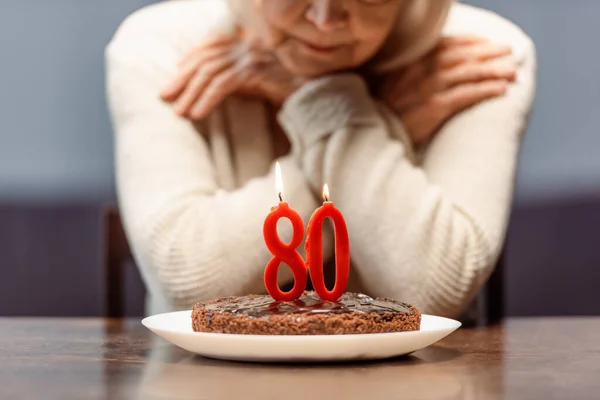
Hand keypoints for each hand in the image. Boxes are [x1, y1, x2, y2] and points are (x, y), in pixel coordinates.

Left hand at [160, 33, 302, 119]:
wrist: (318, 89)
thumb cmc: (295, 87)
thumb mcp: (265, 78)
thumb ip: (243, 77)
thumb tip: (217, 90)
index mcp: (247, 42)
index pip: (211, 45)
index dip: (190, 58)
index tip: (176, 74)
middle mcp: (247, 45)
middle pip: (205, 59)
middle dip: (181, 79)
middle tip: (164, 96)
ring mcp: (251, 56)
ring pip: (210, 73)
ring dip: (191, 94)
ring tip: (179, 113)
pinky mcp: (256, 71)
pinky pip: (224, 85)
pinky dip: (207, 100)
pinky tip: (198, 115)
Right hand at [379, 35, 517, 145]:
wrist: (369, 135)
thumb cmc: (379, 114)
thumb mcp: (388, 85)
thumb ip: (407, 74)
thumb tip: (429, 71)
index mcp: (409, 62)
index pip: (445, 44)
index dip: (469, 41)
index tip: (486, 42)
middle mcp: (420, 70)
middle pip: (461, 55)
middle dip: (488, 51)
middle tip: (508, 51)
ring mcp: (427, 88)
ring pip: (468, 72)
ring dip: (493, 70)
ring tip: (512, 71)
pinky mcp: (434, 107)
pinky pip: (465, 94)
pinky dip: (485, 89)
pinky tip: (501, 89)